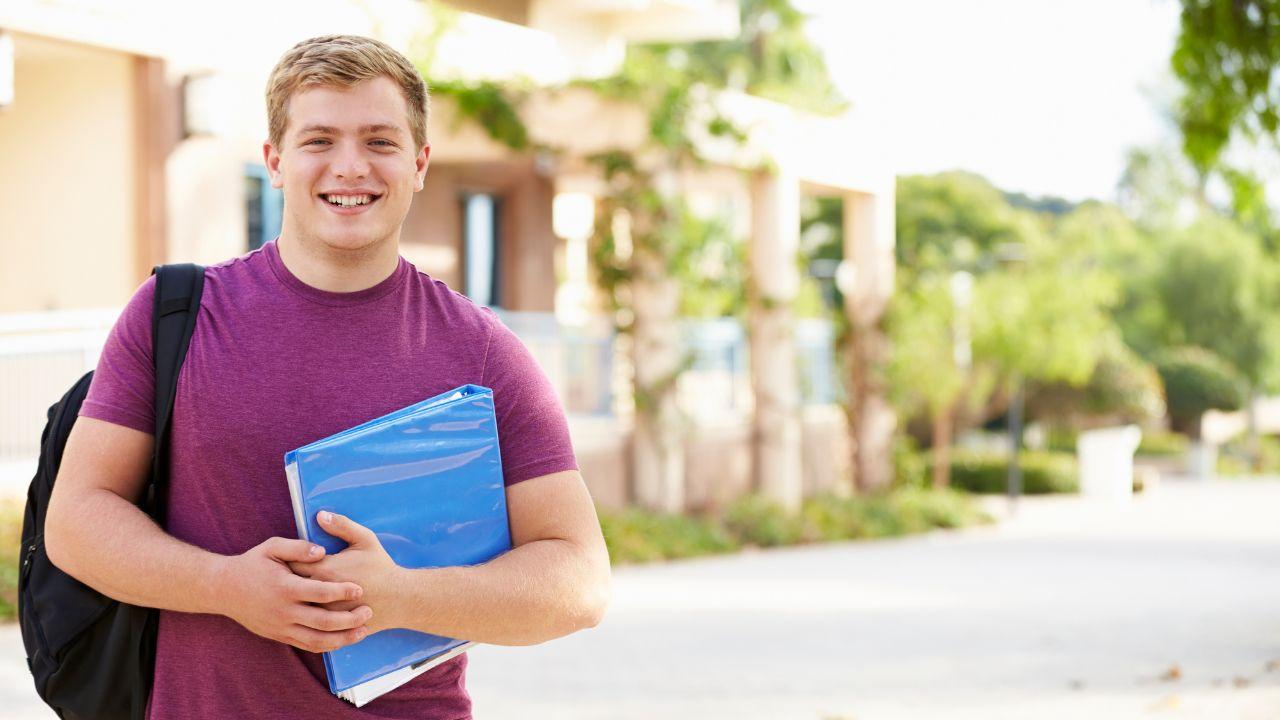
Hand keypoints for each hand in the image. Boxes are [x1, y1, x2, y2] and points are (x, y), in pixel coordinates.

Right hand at [216, 536, 373, 652]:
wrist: (223, 589)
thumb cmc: (252, 564)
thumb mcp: (272, 547)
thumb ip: (298, 548)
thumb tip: (322, 551)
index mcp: (285, 587)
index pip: (320, 592)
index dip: (342, 591)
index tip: (360, 589)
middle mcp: (284, 611)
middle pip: (323, 621)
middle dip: (350, 619)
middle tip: (369, 612)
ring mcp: (281, 627)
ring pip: (317, 640)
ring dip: (343, 638)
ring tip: (363, 631)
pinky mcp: (279, 636)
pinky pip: (307, 646)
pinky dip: (327, 646)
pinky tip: (343, 640)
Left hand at [288, 512, 402, 633]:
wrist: (399, 599)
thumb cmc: (381, 567)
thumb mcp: (366, 540)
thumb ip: (342, 525)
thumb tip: (320, 515)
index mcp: (326, 569)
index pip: (292, 562)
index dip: (290, 559)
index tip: (293, 557)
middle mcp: (321, 593)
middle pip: (290, 585)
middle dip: (288, 578)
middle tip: (289, 573)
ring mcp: (325, 613)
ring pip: (297, 604)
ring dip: (295, 598)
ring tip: (296, 591)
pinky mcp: (330, 626)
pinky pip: (308, 620)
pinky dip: (306, 613)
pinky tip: (309, 606)